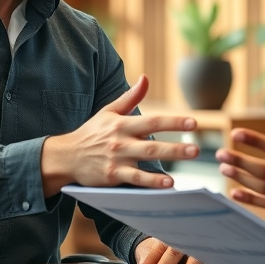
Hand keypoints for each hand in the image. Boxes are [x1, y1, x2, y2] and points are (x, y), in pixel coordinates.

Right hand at [42, 75, 198, 194]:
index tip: (193, 123)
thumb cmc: (91, 132)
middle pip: (151, 144)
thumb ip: (130, 97)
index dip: (173, 122)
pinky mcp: (112, 176)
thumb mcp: (109, 111)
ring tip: (183, 169)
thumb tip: (146, 78)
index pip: (152, 121)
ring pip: (144, 162)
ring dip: (166, 165)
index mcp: (122, 124)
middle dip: (175, 147)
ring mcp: (116, 160)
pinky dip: (151, 182)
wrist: (67, 156)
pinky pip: (135, 180)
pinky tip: (167, 185)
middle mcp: (120, 141)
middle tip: (197, 150)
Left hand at [134, 237, 226, 263]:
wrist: (209, 222)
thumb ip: (157, 255)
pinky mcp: (220, 253)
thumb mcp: (168, 240)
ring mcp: (205, 245)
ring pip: (196, 258)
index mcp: (175, 233)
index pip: (159, 249)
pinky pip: (220, 263)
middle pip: (174, 253)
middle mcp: (189, 238)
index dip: (148, 263)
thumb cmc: (184, 238)